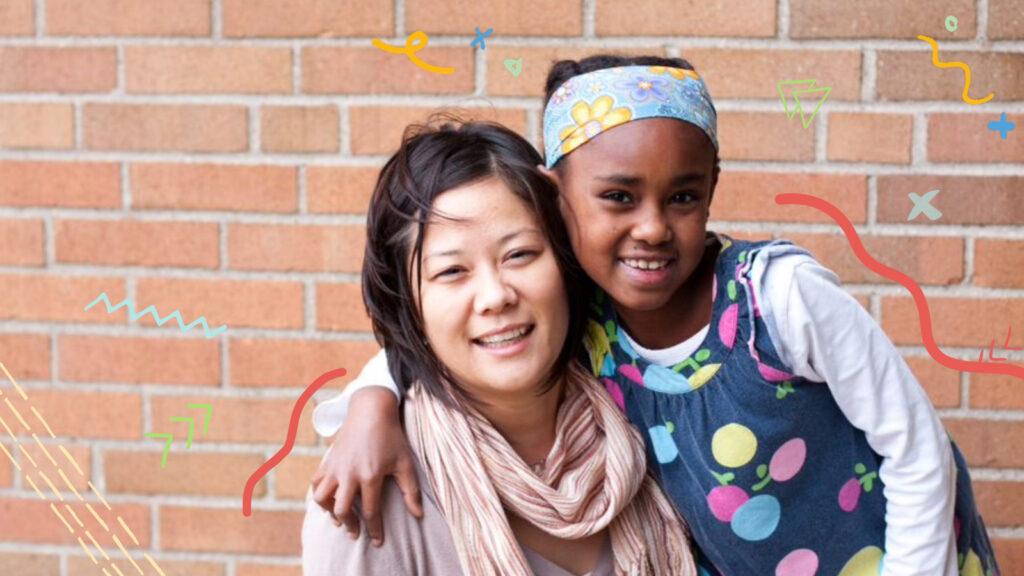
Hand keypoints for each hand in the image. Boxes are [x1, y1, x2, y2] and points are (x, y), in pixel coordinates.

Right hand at [311, 387, 422, 546]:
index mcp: (370, 475)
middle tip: (356, 532)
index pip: (371, 511)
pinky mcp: (328, 460)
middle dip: (349, 525)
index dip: (374, 530)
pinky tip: (330, 499)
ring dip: (330, 511)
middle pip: (342, 509)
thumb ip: (411, 491)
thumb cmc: (391, 436)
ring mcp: (336, 467)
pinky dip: (320, 495)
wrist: (371, 410)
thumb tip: (419, 515)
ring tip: (340, 517)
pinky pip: (316, 483)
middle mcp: (350, 473)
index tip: (377, 542)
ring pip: (322, 498)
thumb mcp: (405, 462)